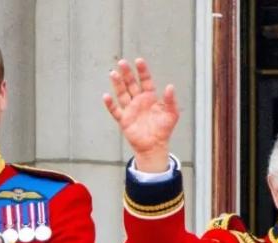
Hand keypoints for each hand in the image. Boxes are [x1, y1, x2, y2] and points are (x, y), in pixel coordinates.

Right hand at [103, 58, 179, 172]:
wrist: (155, 146)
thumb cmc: (163, 129)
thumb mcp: (172, 113)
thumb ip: (170, 100)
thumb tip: (170, 86)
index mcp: (150, 97)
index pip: (145, 80)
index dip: (142, 71)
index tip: (139, 61)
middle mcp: (138, 100)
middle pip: (131, 84)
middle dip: (127, 73)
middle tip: (122, 62)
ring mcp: (130, 109)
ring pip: (122, 94)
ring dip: (117, 84)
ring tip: (113, 73)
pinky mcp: (124, 120)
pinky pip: (115, 111)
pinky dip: (110, 104)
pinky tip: (106, 96)